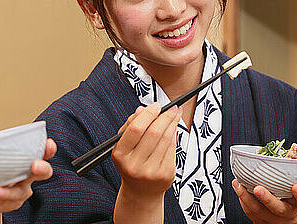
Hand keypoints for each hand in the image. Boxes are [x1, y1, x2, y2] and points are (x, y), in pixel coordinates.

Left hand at [0, 138, 55, 222]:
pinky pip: (6, 205)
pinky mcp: (11, 204)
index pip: (41, 150)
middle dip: (41, 168)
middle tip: (33, 166)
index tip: (47, 144)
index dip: (47, 148)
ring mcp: (21, 190)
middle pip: (43, 172)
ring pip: (20, 192)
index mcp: (23, 157)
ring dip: (7, 191)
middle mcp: (26, 174)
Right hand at [112, 103, 181, 223]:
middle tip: (172, 107)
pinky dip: (174, 136)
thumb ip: (131, 125)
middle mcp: (135, 165)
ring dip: (173, 123)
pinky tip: (174, 129)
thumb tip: (143, 109)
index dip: (149, 114)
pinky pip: (172, 149)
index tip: (157, 105)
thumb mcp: (124, 145)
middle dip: (166, 116)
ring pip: (166, 139)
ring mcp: (151, 171)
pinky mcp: (166, 175)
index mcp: (120, 155)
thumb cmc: (132, 162)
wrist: (141, 192)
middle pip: (154, 133)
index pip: (136, 129)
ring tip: (176, 114)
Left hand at [232, 165, 296, 223]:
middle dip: (267, 198)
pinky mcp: (257, 218)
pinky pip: (249, 210)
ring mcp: (270, 217)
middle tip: (258, 188)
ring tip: (238, 183)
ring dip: (246, 196)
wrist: (284, 220)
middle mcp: (284, 212)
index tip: (296, 186)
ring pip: (258, 210)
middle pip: (277, 208)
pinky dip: (242, 198)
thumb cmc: (292, 199)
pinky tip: (237, 186)